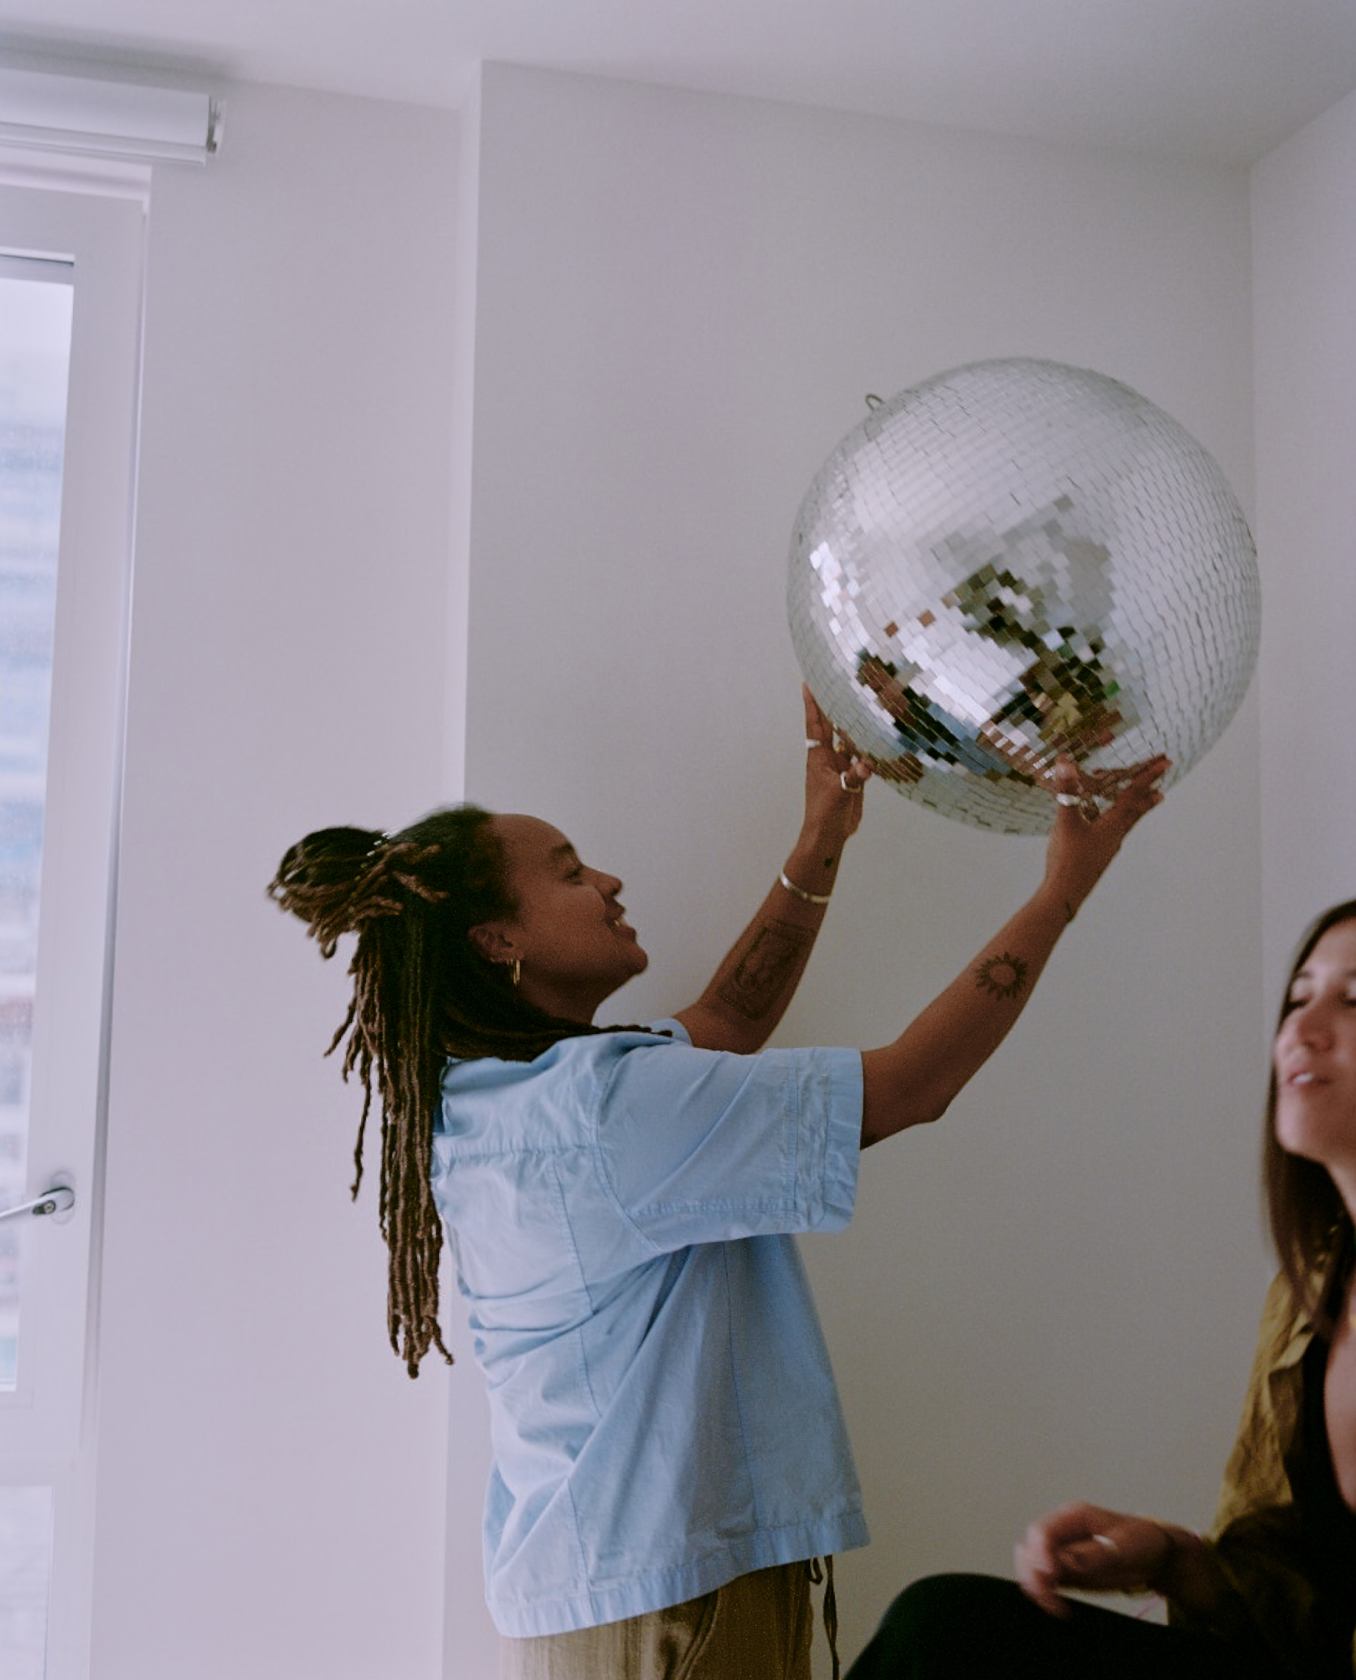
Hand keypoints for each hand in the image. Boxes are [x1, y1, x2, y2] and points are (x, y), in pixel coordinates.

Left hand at [802, 685, 872, 841]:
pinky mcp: (853, 777)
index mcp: (819, 756)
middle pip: (832, 726)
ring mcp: (842, 766)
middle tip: (837, 683)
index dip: (812, 705)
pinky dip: (868, 746)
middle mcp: (830, 757)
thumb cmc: (824, 812)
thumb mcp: (839, 793)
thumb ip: (854, 777)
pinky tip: (878, 736)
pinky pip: (862, 756)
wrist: (828, 833)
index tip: (807, 683)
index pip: (816, 725)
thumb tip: (868, 762)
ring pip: (849, 740)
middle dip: (833, 706)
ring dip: (854, 724)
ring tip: (862, 703)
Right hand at [1015, 1502, 1176, 1616]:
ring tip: (1055, 1606)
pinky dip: (1045, 1594)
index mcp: (1074, 1517)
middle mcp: (1062, 1532)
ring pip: (1032, 1566)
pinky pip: (1045, 1581)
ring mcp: (1063, 1552)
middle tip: (1050, 1598)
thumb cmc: (1142, 1541)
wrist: (1156, 1554)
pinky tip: (1058, 1606)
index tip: (1051, 1575)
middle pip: (1030, 1549)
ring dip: (1036, 1586)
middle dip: (1033, 1573)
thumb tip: (1066, 1560)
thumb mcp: (1125, 1545)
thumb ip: (1095, 1553)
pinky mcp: (1067, 1572)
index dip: (1040, 1553)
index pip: (1042, 1531)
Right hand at [1041, 754, 1168, 915]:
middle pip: (1137, 807)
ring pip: (1128, 820)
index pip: (1133, 795)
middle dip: (1149, 790)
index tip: (1165, 762)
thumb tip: (1065, 763)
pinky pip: (1114, 829)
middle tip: (1164, 778)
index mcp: (1113, 824)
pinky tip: (1109, 822)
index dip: (1147, 776)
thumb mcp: (1066, 822)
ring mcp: (1108, 845)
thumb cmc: (1068, 859)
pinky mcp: (1098, 853)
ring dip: (1139, 806)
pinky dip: (1118, 818)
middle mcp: (1116, 834)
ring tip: (1153, 798)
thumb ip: (1067, 792)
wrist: (1066, 894)